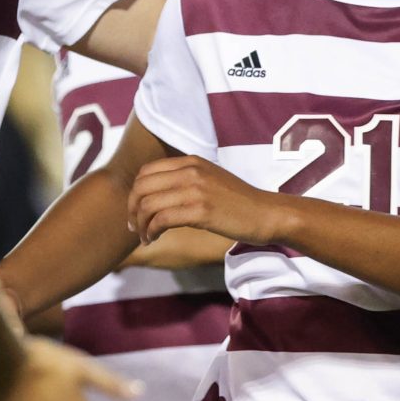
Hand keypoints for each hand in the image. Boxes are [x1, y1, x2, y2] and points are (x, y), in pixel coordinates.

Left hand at [129, 157, 285, 245]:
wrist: (267, 213)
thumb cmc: (239, 202)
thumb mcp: (209, 180)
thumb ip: (185, 180)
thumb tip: (156, 194)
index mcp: (191, 161)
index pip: (145, 172)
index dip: (134, 194)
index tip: (136, 212)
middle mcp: (190, 171)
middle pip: (141, 187)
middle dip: (132, 210)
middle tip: (135, 228)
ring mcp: (196, 190)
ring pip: (148, 204)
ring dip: (140, 225)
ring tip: (145, 237)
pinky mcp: (201, 211)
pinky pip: (161, 220)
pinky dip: (151, 232)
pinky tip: (154, 239)